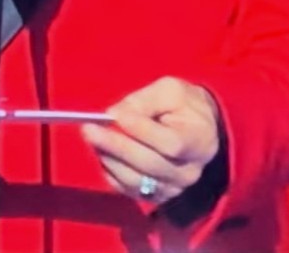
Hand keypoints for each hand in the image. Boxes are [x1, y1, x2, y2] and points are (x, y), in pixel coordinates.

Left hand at [81, 77, 221, 204]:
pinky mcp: (158, 196)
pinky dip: (112, 173)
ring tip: (93, 137)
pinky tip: (102, 153)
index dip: (141, 130)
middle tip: (89, 129)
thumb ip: (144, 101)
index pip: (170, 143)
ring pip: (136, 180)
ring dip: (110, 159)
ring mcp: (174, 188)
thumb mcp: (170, 91)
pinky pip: (129, 190)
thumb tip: (114, 115)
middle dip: (116, 145)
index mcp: (199, 141)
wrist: (199, 131)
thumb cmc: (184, 106)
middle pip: (149, 164)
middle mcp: (189, 171)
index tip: (114, 115)